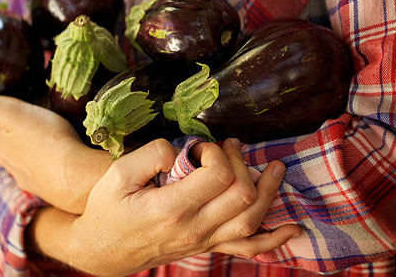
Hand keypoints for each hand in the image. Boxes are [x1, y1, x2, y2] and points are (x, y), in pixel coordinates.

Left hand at [0, 81, 111, 213]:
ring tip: (23, 125)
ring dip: (11, 139)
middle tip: (8, 102)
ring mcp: (19, 170)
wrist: (73, 177)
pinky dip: (29, 155)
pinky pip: (27, 164)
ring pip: (8, 151)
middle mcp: (1, 156)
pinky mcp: (37, 180)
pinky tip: (39, 152)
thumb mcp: (10, 112)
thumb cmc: (45, 139)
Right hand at [29, 139, 300, 275]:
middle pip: (242, 195)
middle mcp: (194, 229)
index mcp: (171, 208)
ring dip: (268, 191)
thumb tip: (181, 149)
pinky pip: (247, 247)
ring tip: (275, 168)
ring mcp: (203, 242)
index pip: (218, 175)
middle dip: (242, 162)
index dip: (217, 152)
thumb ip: (150, 155)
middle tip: (230, 146)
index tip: (200, 147)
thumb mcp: (116, 175)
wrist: (102, 250)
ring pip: (252, 219)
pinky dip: (273, 239)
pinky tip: (292, 228)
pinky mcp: (206, 247)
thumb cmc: (108, 209)